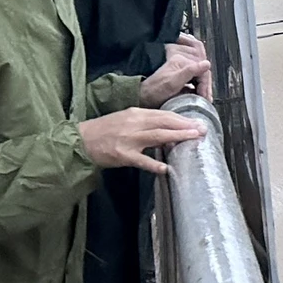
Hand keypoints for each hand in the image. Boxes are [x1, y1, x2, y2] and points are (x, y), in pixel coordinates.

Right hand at [80, 107, 202, 172]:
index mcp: (136, 114)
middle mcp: (134, 123)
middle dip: (185, 125)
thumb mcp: (126, 121)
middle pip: (164, 122)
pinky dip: (154, 164)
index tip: (197, 122)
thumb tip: (169, 131)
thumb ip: (147, 124)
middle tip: (202, 129)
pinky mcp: (122, 155)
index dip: (182, 118)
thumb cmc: (105, 131)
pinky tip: (166, 169)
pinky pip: (142, 160)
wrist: (80, 140)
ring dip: (177, 137)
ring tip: (193, 139)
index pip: (164, 114)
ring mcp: (129, 139)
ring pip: (157, 136)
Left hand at [141, 32, 210, 105]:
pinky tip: (198, 91)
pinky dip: (199, 82)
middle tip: (206, 97)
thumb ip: (190, 71)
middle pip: (202, 69)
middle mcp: (180, 59)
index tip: (205, 96)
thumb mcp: (172, 83)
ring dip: (204, 83)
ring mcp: (180, 65)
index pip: (202, 70)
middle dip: (206, 84)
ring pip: (200, 71)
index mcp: (180, 59)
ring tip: (203, 95)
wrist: (143, 97)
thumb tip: (206, 64)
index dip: (206, 84)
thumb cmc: (154, 92)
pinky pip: (195, 73)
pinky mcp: (179, 71)